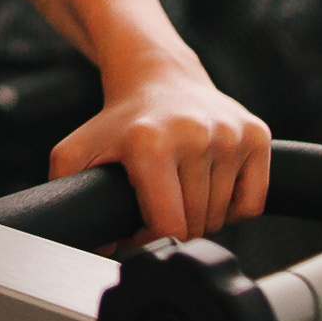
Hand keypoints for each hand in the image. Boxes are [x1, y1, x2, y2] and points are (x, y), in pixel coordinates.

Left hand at [48, 55, 269, 243]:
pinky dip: (234, 207)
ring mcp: (229, 134)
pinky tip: (212, 184)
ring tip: (181, 188)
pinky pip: (253, 202)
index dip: (150, 238)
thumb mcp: (78, 149)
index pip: (167, 225)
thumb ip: (65, 192)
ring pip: (223, 217)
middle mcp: (195, 135)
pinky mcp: (256, 134)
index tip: (138, 225)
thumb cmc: (121, 120)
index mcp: (151, 143)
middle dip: (175, 225)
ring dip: (203, 216)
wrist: (160, 76)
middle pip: (196, 224)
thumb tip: (98, 244)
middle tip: (159, 202)